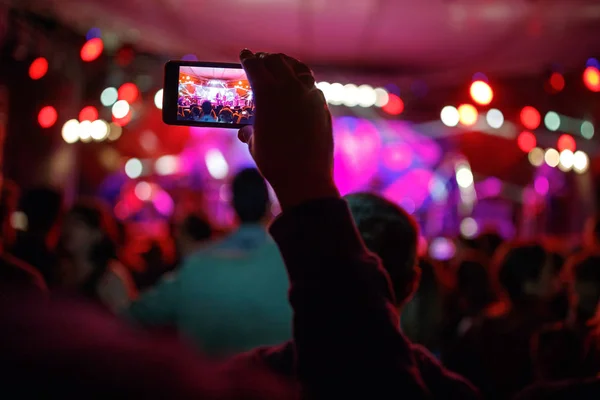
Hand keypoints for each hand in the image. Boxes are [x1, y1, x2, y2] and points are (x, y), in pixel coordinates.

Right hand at [238, 50, 338, 209]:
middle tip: (261, 59)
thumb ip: (249, 130)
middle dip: (265, 59)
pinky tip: (299, 87)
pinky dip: (302, 81)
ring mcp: (310, 94)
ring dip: (286, 65)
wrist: (305, 178)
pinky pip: (311, 85)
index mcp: (266, 92)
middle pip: (276, 61)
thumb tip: (245, 131)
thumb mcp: (254, 143)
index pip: (254, 65)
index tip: (244, 55)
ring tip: (282, 66)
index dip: (246, 58)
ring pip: (297, 69)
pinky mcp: (323, 105)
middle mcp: (289, 87)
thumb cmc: (274, 163)